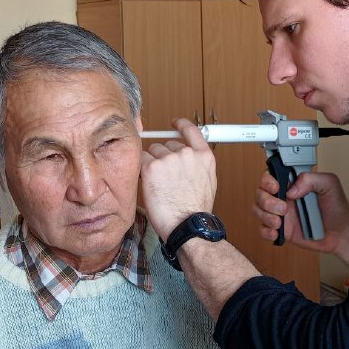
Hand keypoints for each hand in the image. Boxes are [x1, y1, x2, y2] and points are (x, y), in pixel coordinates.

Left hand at [140, 118, 216, 241]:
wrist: (186, 225)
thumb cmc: (195, 210)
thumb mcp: (207, 182)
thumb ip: (198, 164)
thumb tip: (188, 158)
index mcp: (203, 156)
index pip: (191, 130)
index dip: (181, 124)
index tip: (175, 123)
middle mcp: (187, 153)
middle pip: (167, 144)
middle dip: (164, 157)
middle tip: (166, 177)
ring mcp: (169, 159)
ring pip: (153, 152)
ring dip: (152, 164)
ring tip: (159, 184)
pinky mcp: (151, 167)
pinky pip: (141, 160)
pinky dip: (142, 170)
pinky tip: (149, 183)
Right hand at [253, 170, 348, 255]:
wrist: (342, 233)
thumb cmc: (337, 208)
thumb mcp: (329, 185)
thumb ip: (310, 179)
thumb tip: (291, 188)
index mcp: (292, 185)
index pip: (270, 177)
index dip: (268, 181)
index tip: (276, 187)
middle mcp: (284, 198)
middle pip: (260, 194)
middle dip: (267, 202)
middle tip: (283, 209)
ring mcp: (281, 214)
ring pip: (258, 211)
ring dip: (266, 216)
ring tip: (280, 222)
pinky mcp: (281, 230)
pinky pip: (263, 230)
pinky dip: (266, 231)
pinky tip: (277, 232)